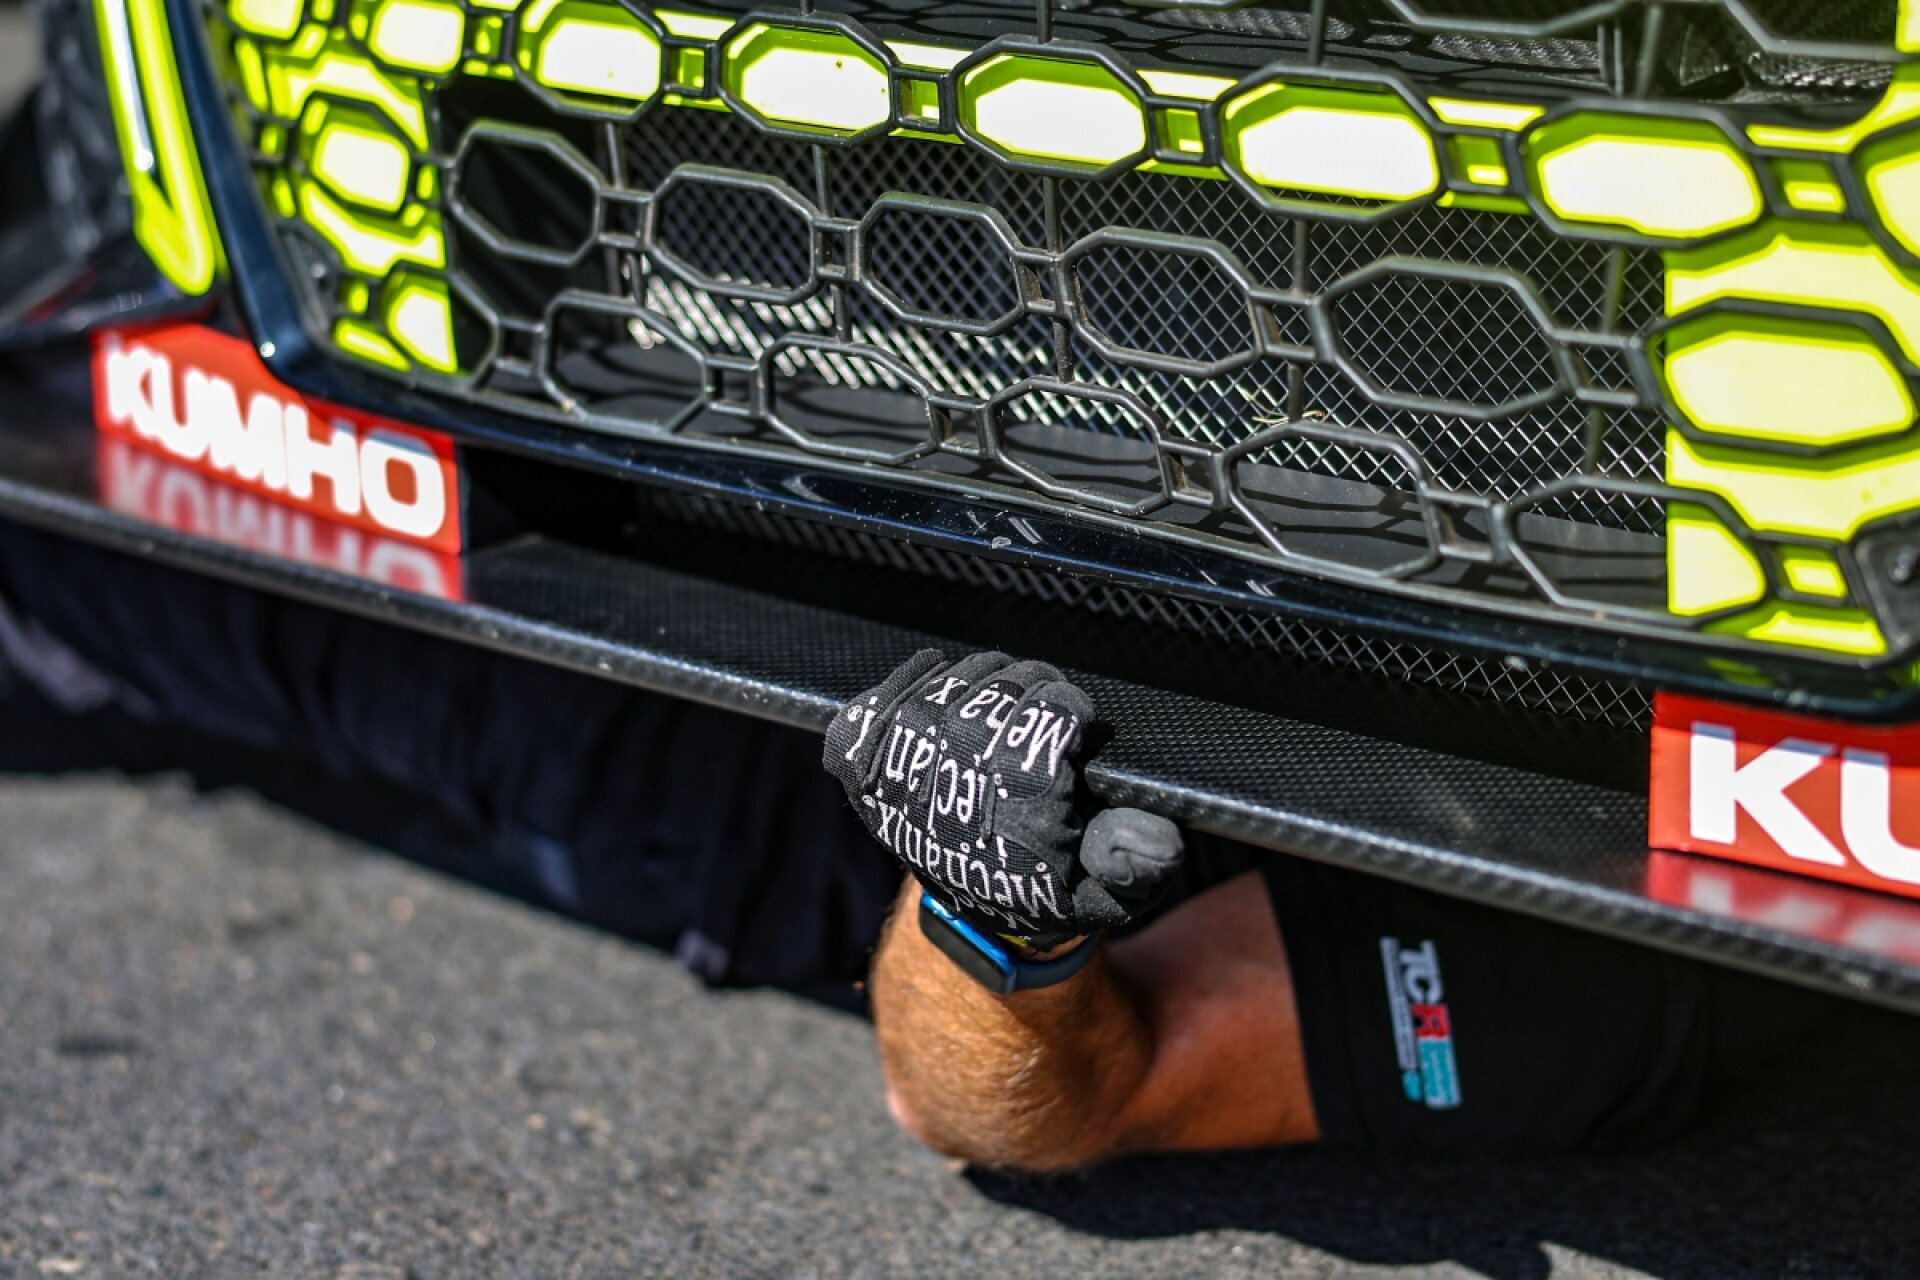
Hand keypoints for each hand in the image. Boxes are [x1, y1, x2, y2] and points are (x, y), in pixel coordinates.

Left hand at [824, 650, 1182, 945]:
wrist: (975, 911)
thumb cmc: (1048, 887)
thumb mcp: (1109, 891)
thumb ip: (1139, 863)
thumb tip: (1158, 840)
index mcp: (1017, 815)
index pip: (1051, 712)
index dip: (1072, 711)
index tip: (1077, 728)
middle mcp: (953, 788)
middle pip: (1002, 688)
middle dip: (1033, 691)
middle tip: (1042, 717)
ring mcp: (901, 773)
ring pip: (952, 680)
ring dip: (981, 684)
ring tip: (1000, 714)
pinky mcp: (861, 768)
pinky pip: (887, 694)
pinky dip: (914, 686)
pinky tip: (942, 703)